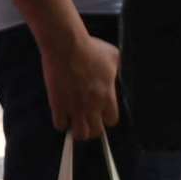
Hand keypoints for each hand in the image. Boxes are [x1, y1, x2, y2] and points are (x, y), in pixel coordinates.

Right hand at [46, 22, 125, 138]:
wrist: (66, 46)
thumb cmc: (90, 48)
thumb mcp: (113, 55)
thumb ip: (119, 67)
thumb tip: (122, 68)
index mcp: (108, 96)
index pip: (111, 120)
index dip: (105, 117)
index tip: (100, 112)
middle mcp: (93, 106)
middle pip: (96, 132)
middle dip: (92, 128)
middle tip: (86, 120)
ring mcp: (75, 107)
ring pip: (80, 134)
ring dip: (77, 129)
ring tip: (74, 122)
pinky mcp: (58, 104)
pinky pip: (60, 125)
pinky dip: (60, 123)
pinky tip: (60, 114)